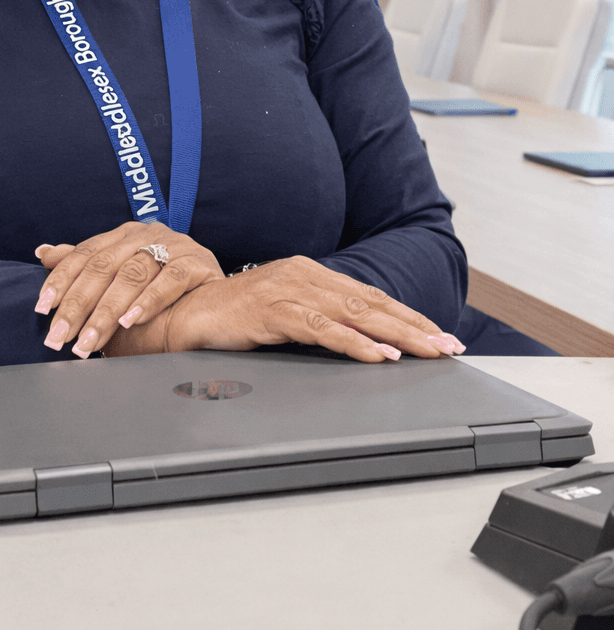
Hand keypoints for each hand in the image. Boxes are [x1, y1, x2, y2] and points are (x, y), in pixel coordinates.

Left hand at [34, 221, 222, 358]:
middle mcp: (148, 235)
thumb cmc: (170, 292)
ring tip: (91, 339)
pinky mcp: (199, 264)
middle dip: (79, 305)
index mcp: (126, 234)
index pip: (85, 255)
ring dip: (108, 311)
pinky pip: (171, 281)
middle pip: (105, 267)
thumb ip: (86, 265)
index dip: (61, 281)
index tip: (42, 310)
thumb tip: (44, 253)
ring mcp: (176, 246)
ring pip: (133, 275)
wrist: (229, 300)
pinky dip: (149, 301)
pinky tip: (131, 321)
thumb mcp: (122, 275)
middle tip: (61, 336)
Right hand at [109, 256, 464, 363]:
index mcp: (309, 274)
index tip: (439, 336)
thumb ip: (317, 322)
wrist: (181, 315)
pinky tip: (376, 355)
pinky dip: (353, 342)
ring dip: (394, 334)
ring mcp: (287, 290)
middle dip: (414, 326)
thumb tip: (360, 342)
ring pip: (353, 313)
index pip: (369, 297)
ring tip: (425, 352)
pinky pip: (320, 328)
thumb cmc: (231, 319)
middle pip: (370, 303)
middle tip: (448, 346)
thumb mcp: (283, 317)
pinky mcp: (271, 310)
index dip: (408, 316)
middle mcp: (303, 275)